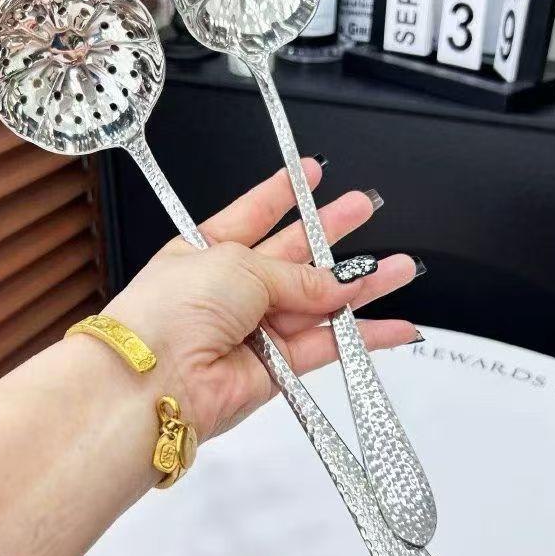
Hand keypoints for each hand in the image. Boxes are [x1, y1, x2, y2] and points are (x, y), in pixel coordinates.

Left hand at [104, 159, 421, 439]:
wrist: (153, 382)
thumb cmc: (172, 311)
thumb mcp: (236, 265)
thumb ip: (294, 275)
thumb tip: (337, 284)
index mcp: (208, 250)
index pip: (253, 213)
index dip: (283, 192)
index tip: (312, 173)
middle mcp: (233, 288)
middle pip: (294, 253)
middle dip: (331, 230)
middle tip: (364, 209)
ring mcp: (255, 328)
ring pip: (319, 301)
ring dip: (361, 286)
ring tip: (400, 267)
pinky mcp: (275, 367)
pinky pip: (327, 346)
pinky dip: (363, 339)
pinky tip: (395, 326)